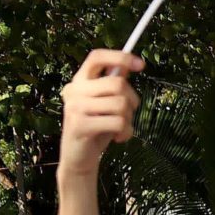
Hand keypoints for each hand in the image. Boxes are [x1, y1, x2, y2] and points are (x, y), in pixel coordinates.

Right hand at [59, 49, 143, 177]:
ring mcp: (75, 108)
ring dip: (129, 119)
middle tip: (129, 113)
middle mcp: (73, 91)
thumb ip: (112, 84)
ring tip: (121, 128)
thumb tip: (128, 64)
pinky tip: (118, 138)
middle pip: (117, 83)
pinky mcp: (80, 125)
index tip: (141, 65)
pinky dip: (125, 132)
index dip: (120, 57)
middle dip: (132, 100)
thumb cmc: (95, 128)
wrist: (78, 158)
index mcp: (78, 81)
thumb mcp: (104, 103)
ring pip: (120, 104)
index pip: (97, 57)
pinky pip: (117, 122)